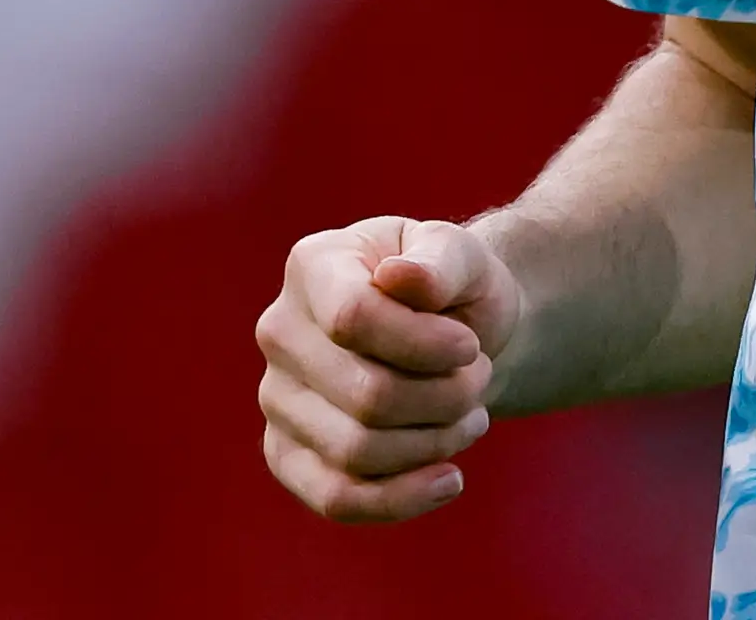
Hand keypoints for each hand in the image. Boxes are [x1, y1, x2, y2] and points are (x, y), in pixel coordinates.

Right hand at [254, 216, 521, 522]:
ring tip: (469, 415)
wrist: (453, 336)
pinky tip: (449, 478)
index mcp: (313, 266)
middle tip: (479, 377)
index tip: (470, 347)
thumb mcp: (463, 256)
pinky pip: (336, 498)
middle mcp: (280, 331)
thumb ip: (440, 261)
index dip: (424, 345)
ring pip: (357, 451)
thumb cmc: (453, 290)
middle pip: (366, 395)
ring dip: (435, 443)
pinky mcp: (286, 454)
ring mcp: (276, 397)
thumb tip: (400, 276)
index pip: (353, 318)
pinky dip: (401, 498)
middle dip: (445, 397)